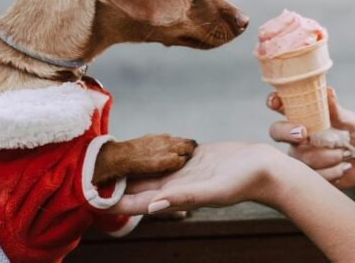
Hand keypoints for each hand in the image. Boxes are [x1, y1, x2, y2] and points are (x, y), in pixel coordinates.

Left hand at [107, 142, 285, 214]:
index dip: (115, 201)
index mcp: (177, 195)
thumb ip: (184, 197)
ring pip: (151, 170)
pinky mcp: (194, 156)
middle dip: (116, 184)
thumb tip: (153, 206)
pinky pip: (167, 155)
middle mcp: (177, 184)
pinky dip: (152, 153)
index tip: (90, 198)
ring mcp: (185, 171)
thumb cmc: (244, 182)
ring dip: (131, 168)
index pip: (138, 202)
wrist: (265, 168)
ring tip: (108, 161)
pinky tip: (140, 147)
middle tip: (88, 175)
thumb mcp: (214, 190)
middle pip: (139, 186)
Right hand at [268, 88, 354, 188]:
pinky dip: (334, 170)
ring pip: (302, 157)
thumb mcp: (351, 122)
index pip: (281, 105)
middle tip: (303, 133)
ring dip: (329, 156)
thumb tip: (328, 91)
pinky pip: (314, 175)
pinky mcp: (306, 176)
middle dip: (287, 132)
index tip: (275, 103)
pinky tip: (344, 166)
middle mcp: (296, 135)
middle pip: (276, 131)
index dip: (273, 101)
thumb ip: (337, 110)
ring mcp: (299, 156)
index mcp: (304, 116)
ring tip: (345, 153)